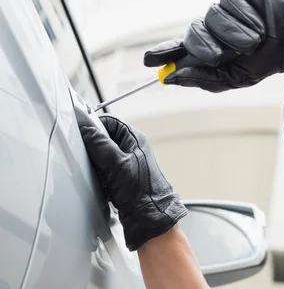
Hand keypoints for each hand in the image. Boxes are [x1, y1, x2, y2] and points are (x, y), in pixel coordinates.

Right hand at [80, 115, 186, 250]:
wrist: (149, 218)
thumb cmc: (141, 191)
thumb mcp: (116, 164)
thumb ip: (100, 144)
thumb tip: (86, 129)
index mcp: (134, 139)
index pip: (109, 122)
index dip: (94, 125)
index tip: (79, 132)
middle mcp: (131, 149)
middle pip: (103, 139)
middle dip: (92, 148)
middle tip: (87, 157)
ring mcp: (126, 164)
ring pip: (101, 156)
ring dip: (94, 165)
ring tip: (97, 174)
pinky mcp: (121, 179)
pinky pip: (102, 171)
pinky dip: (98, 176)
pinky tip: (100, 184)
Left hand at [143, 0, 283, 91]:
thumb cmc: (271, 56)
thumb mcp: (239, 77)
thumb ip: (207, 78)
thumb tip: (173, 77)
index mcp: (215, 48)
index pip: (183, 48)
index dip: (164, 53)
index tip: (148, 61)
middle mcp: (216, 27)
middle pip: (192, 35)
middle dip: (205, 49)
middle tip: (221, 56)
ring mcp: (225, 6)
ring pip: (210, 18)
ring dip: (232, 35)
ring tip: (255, 38)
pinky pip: (226, 2)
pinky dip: (242, 16)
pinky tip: (258, 20)